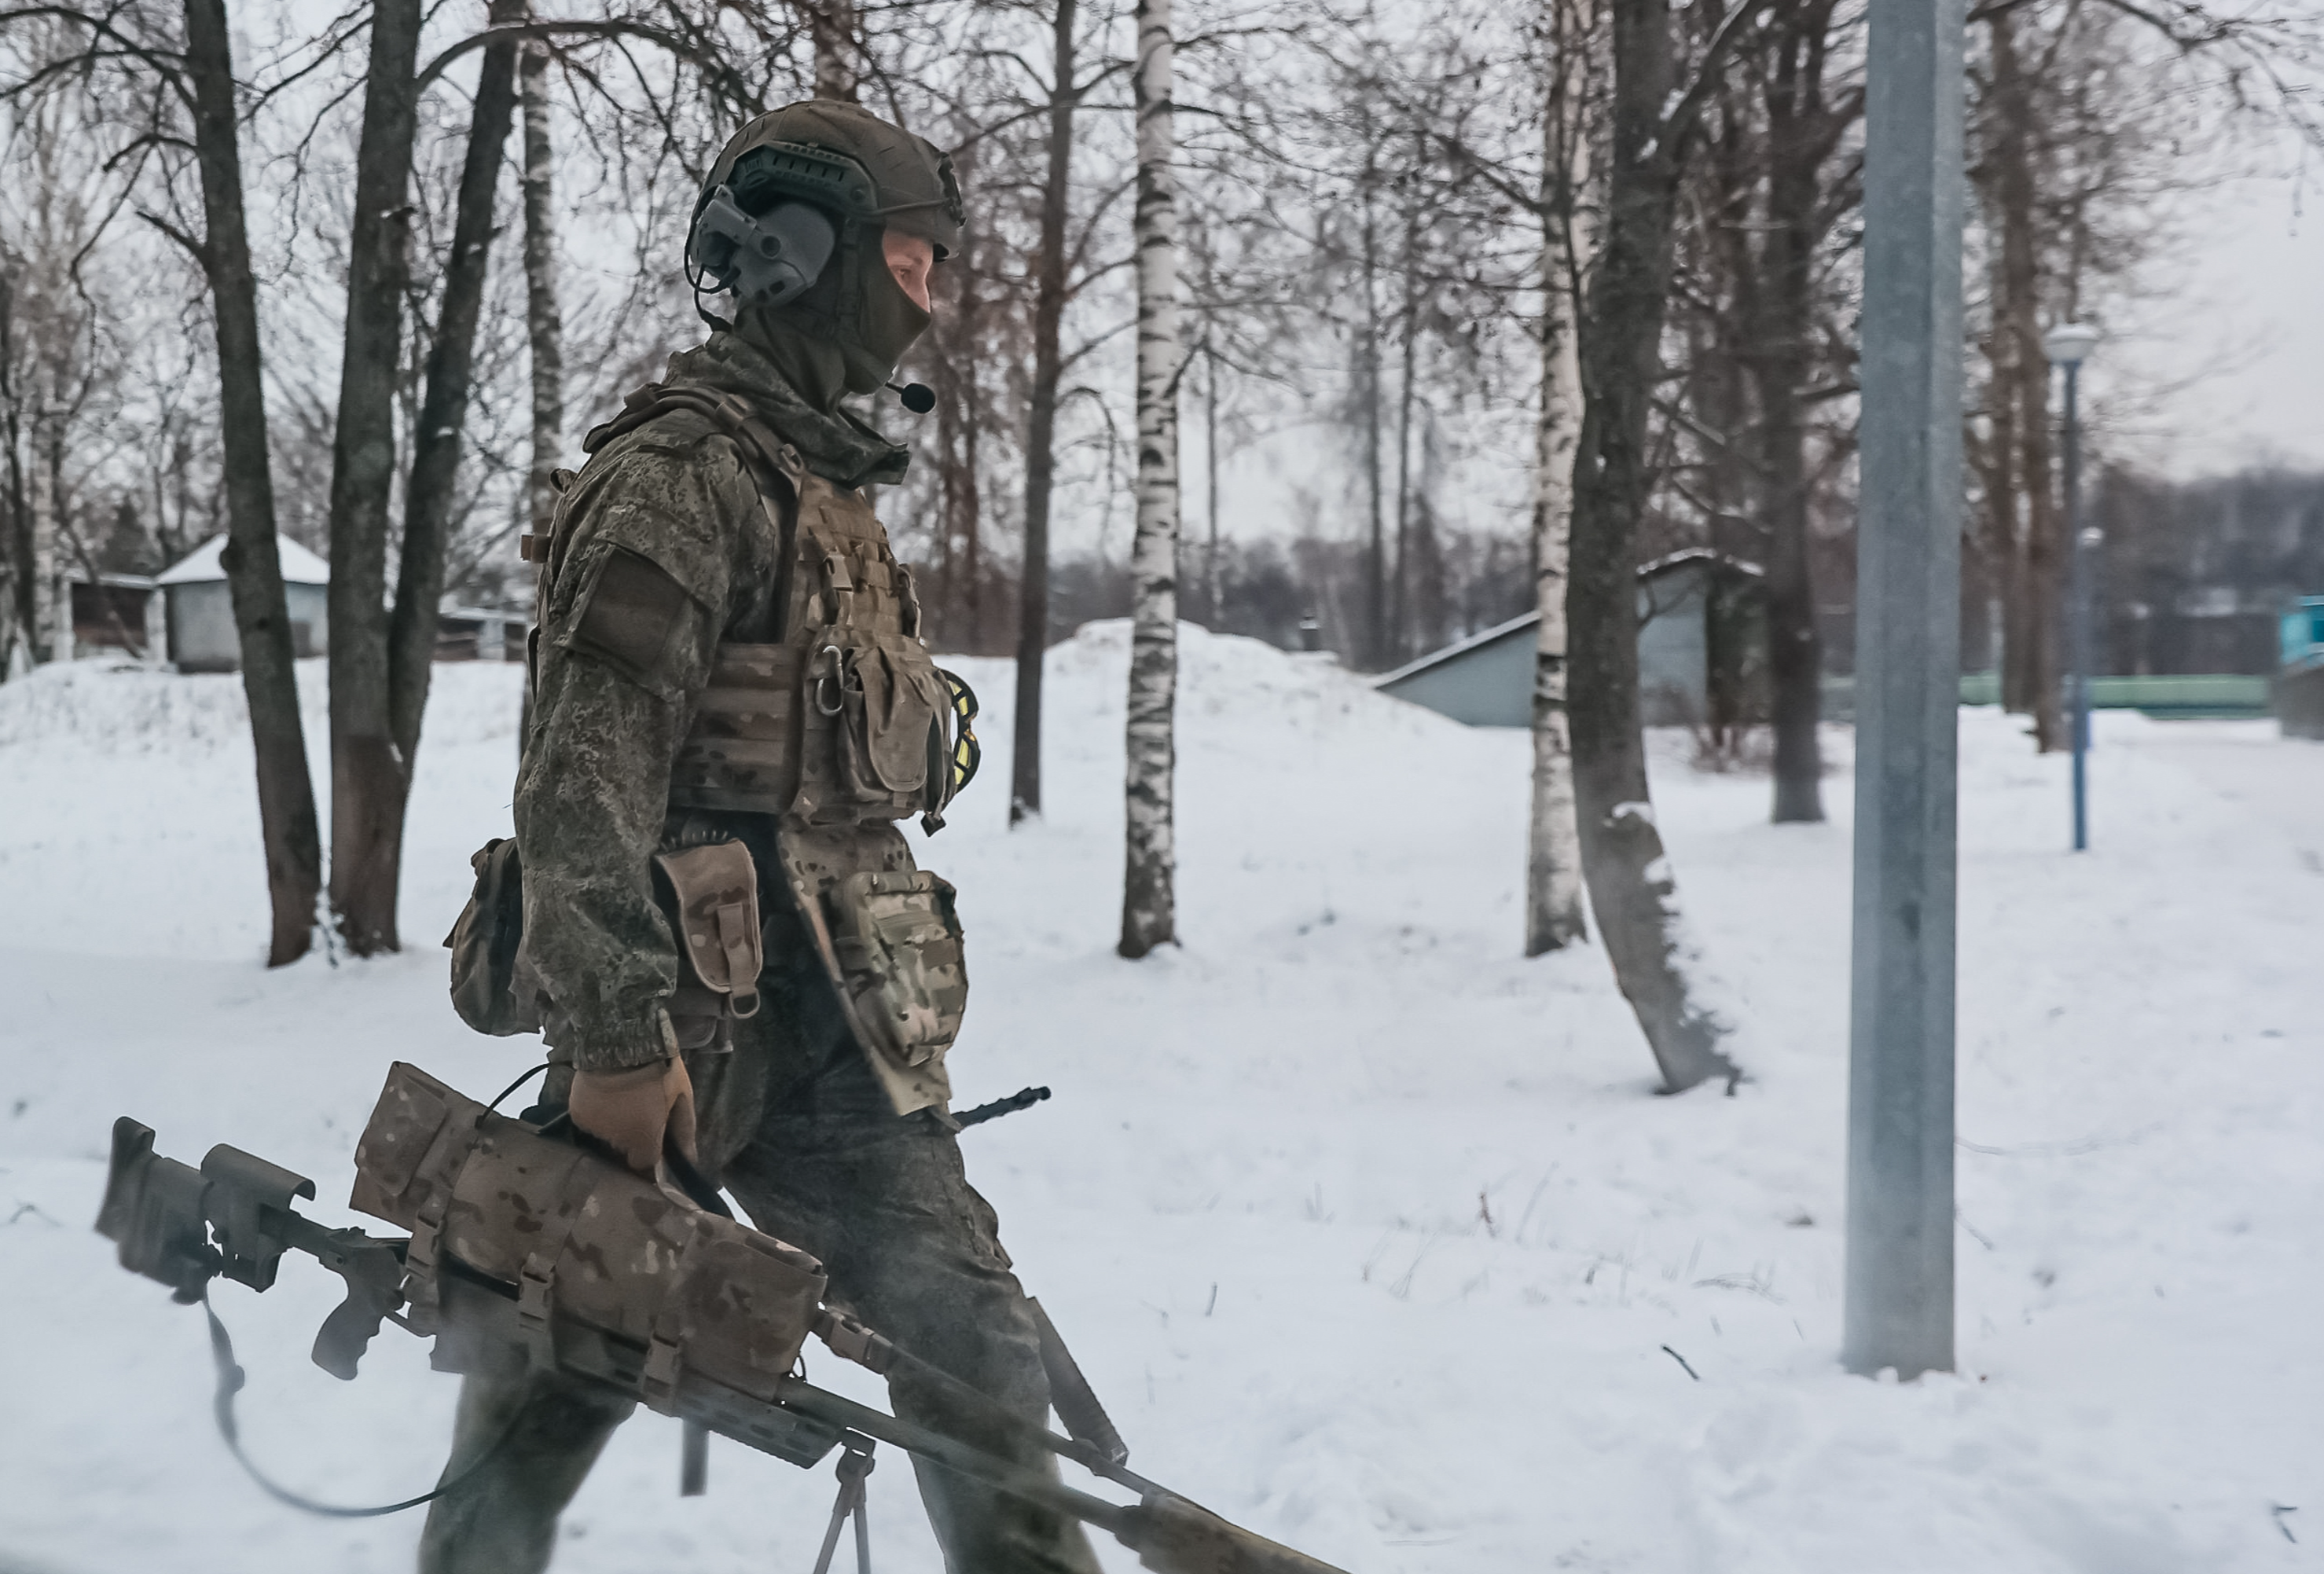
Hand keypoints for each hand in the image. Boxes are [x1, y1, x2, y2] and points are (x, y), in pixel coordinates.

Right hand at [568, 1056, 696, 1175]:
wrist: (623, 1043)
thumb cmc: (661, 1070)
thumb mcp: (682, 1097)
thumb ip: (684, 1132)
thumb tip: (690, 1160)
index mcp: (644, 1140)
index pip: (644, 1165)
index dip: (649, 1153)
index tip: (653, 1139)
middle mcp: (617, 1142)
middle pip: (625, 1149)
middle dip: (633, 1136)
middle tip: (641, 1109)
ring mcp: (595, 1129)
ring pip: (607, 1136)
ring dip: (614, 1125)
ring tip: (623, 1100)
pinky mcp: (578, 1115)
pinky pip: (590, 1122)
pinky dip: (598, 1114)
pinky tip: (606, 1096)